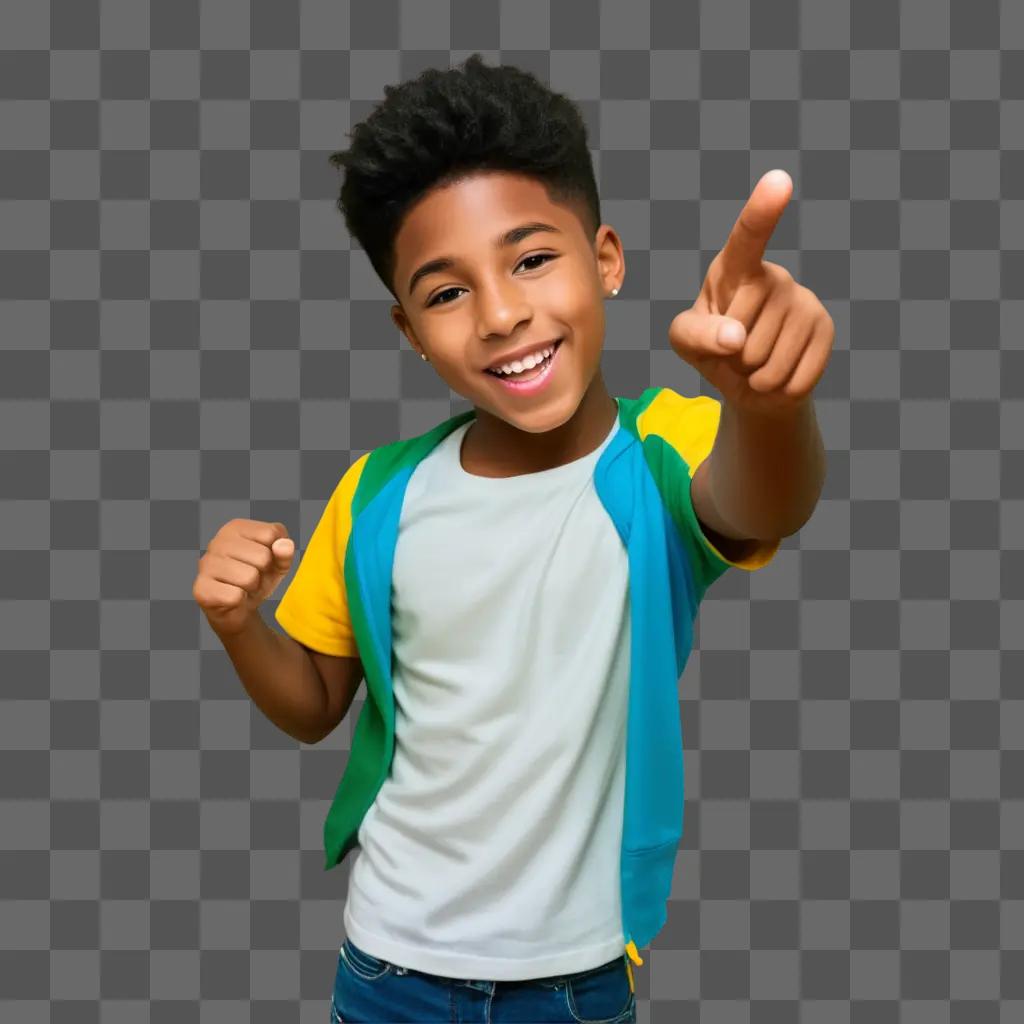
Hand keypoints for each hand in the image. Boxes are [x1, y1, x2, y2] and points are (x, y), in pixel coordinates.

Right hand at [192, 519, 294, 636]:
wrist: (238, 608)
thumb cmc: (258, 579)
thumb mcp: (278, 564)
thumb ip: (285, 552)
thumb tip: (284, 545)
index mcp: (235, 528)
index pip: (270, 533)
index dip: (274, 553)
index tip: (263, 561)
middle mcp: (217, 541)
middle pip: (262, 556)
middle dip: (263, 572)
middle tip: (252, 577)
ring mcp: (206, 564)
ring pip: (249, 577)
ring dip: (251, 587)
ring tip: (242, 586)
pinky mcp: (201, 588)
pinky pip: (235, 596)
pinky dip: (239, 601)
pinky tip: (231, 597)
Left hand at [668, 169, 834, 417]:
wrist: (752, 381)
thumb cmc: (713, 347)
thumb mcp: (686, 340)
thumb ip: (696, 336)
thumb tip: (736, 337)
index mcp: (736, 269)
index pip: (747, 239)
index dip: (762, 211)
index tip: (779, 181)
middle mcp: (774, 277)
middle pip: (743, 335)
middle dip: (731, 359)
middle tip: (735, 352)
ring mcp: (804, 301)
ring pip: (767, 361)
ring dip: (753, 376)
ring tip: (754, 363)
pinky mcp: (826, 329)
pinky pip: (794, 376)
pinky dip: (778, 388)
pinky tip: (777, 374)